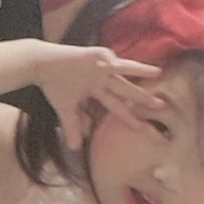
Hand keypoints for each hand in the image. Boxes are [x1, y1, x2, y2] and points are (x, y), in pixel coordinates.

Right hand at [35, 44, 161, 148]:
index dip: (133, 119)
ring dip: (140, 71)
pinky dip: (110, 60)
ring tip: (157, 72)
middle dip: (143, 99)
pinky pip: (105, 57)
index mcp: (99, 90)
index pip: (119, 108)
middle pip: (127, 90)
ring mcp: (99, 66)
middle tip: (162, 106)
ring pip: (124, 69)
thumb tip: (74, 148)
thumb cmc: (53, 84)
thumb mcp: (65, 109)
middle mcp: (103, 78)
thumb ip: (72, 126)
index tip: (148, 130)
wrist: (40, 64)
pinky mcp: (91, 54)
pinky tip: (115, 64)